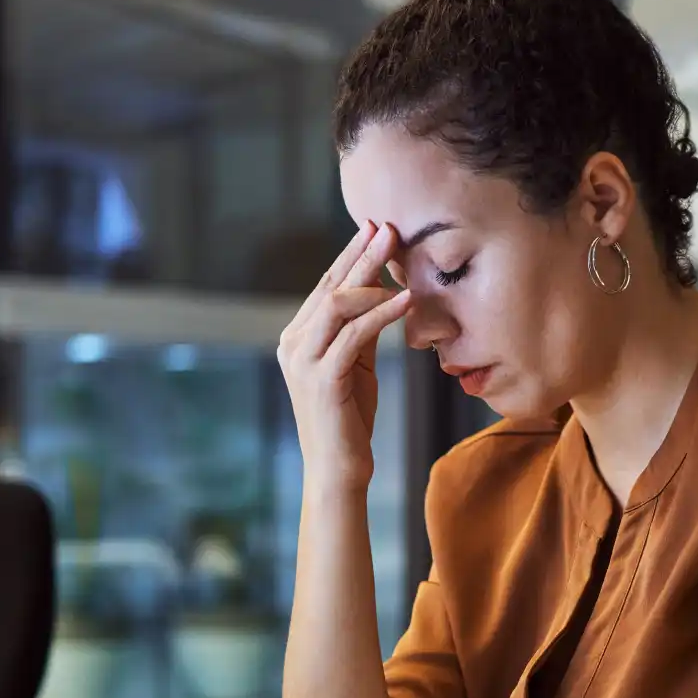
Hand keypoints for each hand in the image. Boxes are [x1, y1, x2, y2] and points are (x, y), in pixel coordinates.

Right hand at [277, 222, 411, 488]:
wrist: (338, 469)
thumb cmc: (349, 420)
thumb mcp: (355, 366)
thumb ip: (359, 332)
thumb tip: (380, 293)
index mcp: (297, 339)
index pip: (325, 287)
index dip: (350, 257)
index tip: (374, 230)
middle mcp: (292, 344)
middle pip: (330, 287)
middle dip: (360, 254)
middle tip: (387, 227)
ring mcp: (303, 360)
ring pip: (338, 303)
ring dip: (371, 277)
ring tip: (399, 256)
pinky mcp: (322, 377)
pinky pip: (355, 334)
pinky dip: (382, 313)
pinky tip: (406, 300)